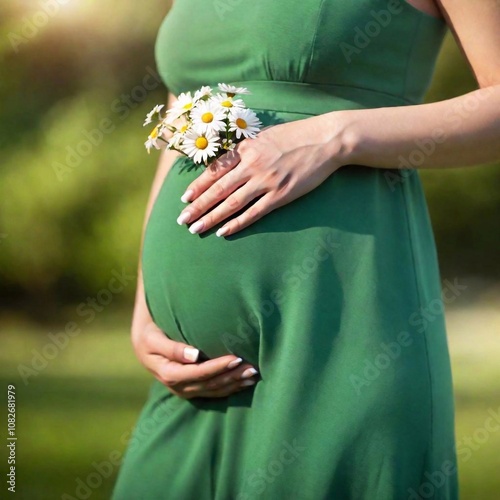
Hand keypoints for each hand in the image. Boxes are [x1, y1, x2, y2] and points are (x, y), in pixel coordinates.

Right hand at [132, 321, 259, 397]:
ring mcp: (186, 389)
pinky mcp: (193, 388)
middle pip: (210, 385)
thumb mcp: (153, 337)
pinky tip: (245, 381)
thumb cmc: (149, 333)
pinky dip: (230, 386)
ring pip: (214, 391)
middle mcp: (178, 386)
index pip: (198, 373)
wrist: (143, 341)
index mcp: (168, 373)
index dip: (218, 367)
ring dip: (234, 383)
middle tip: (252, 367)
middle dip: (232, 376)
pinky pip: (214, 391)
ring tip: (253, 374)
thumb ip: (172, 348)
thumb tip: (194, 356)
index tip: (236, 358)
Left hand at [176, 116, 342, 235]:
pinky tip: (223, 231)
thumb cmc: (295, 135)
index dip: (198, 186)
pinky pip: (254, 212)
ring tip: (196, 228)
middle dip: (197, 206)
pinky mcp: (281, 194)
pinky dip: (237, 223)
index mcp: (246, 149)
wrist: (325, 140)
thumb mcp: (264, 135)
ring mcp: (266, 181)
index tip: (184, 199)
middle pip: (218, 189)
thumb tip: (227, 160)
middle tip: (182, 220)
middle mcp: (252, 165)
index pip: (214, 170)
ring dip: (211, 217)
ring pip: (231, 203)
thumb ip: (245, 148)